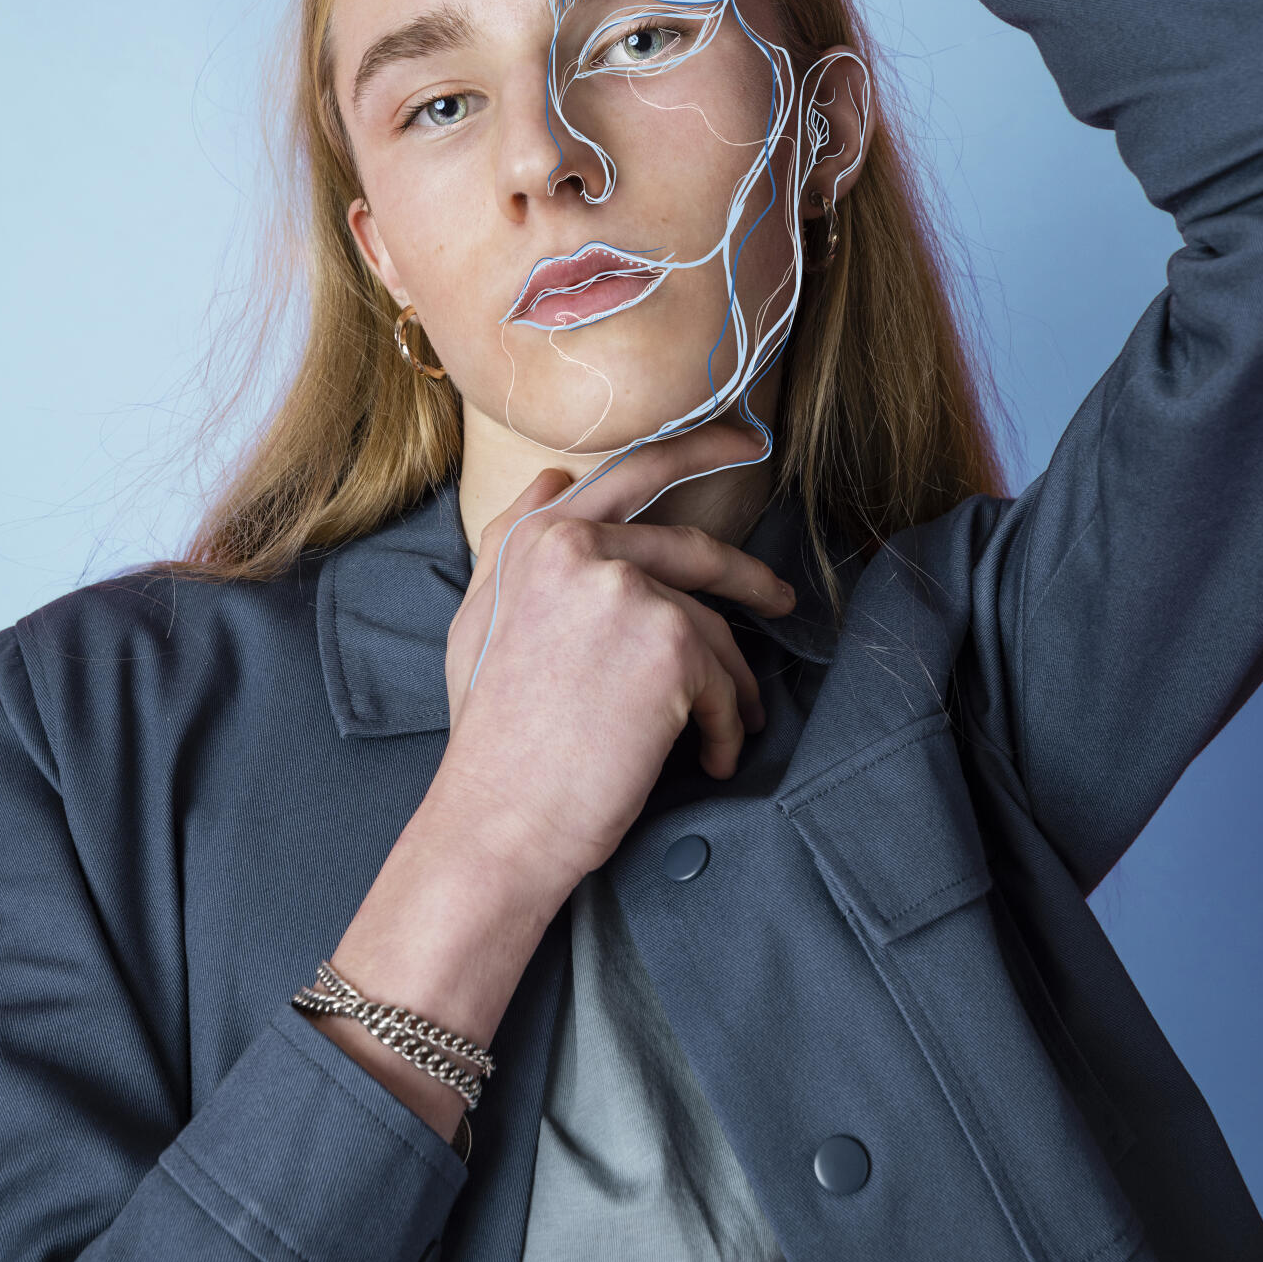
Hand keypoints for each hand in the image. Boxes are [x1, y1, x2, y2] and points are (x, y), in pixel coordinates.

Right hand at [433, 423, 796, 896]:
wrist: (498, 819)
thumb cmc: (493, 736)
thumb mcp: (481, 620)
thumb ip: (513, 542)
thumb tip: (553, 477)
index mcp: (535, 537)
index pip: (631, 473)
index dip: (696, 449)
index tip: (745, 442)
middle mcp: (579, 548)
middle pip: (693, 549)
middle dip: (749, 577)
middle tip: (781, 598)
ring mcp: (627, 591)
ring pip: (711, 630)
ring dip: (728, 686)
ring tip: (725, 729)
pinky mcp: (670, 644)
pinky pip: (725, 682)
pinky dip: (727, 727)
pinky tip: (712, 758)